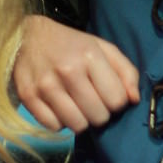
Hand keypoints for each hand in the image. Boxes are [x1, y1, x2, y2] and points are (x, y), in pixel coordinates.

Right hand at [14, 14, 139, 132]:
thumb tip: (134, 100)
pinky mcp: (28, 96)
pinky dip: (59, 121)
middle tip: (92, 101)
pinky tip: (58, 106)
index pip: (117, 100)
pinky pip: (54, 127)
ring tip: (76, 105)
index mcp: (90, 55)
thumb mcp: (102, 48)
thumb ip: (126, 71)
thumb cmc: (71, 45)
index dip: (116, 101)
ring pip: (77, 126)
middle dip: (100, 113)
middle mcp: (68, 70)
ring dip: (81, 120)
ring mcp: (45, 85)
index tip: (107, 94)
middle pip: (99, 117)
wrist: (27, 35)